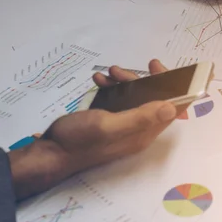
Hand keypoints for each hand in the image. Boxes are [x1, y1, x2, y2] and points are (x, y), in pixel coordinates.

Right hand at [9, 60, 175, 199]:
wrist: (49, 154)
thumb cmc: (77, 141)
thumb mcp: (108, 126)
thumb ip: (140, 117)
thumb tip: (172, 107)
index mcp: (143, 133)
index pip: (170, 108)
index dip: (170, 86)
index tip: (157, 67)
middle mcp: (138, 131)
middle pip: (152, 100)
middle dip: (140, 80)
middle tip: (120, 69)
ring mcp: (124, 127)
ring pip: (134, 98)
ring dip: (123, 82)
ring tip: (106, 74)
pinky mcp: (110, 123)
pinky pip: (119, 102)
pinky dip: (111, 89)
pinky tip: (97, 82)